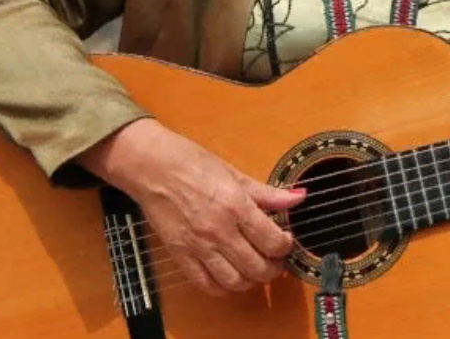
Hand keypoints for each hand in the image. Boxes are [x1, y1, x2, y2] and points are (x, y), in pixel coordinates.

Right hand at [81, 119, 304, 294]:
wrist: (151, 167)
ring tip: (254, 268)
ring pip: (235, 282)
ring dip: (251, 280)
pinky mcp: (181, 256)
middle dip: (274, 268)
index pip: (272, 241)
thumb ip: (267, 193)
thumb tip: (297, 198)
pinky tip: (230, 275)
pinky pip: (207, 285)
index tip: (285, 240)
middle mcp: (219, 230)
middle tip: (275, 259)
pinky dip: (224, 287)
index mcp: (235, 206)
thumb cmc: (191, 163)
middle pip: (258, 267)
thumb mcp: (234, 173)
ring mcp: (198, 246)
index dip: (286, 246)